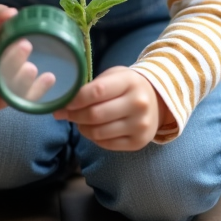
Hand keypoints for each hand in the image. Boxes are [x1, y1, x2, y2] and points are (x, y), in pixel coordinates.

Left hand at [52, 67, 169, 150]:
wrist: (157, 101)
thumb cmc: (127, 86)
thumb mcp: (114, 76)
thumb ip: (92, 86)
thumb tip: (64, 103)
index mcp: (130, 82)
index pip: (97, 91)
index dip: (75, 99)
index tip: (63, 103)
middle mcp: (138, 104)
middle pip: (95, 114)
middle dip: (74, 115)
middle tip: (64, 114)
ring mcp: (140, 125)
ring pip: (98, 132)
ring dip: (82, 128)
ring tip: (79, 122)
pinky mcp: (139, 142)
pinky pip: (106, 144)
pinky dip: (94, 138)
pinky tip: (93, 130)